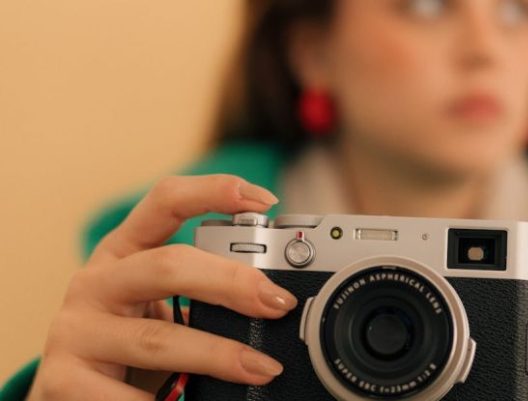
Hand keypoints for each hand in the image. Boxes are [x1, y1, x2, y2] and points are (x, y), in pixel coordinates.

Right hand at [27, 175, 297, 400]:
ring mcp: (75, 330)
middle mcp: (96, 282)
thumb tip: (279, 303)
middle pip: (168, 265)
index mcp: (124, 253)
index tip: (264, 201)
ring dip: (218, 355)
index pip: (165, 201)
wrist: (68, 397)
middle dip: (232, 282)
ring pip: (157, 338)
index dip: (214, 192)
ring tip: (263, 368)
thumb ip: (206, 300)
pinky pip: (128, 395)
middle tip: (279, 303)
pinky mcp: (63, 379)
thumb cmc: (131, 350)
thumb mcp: (165, 311)